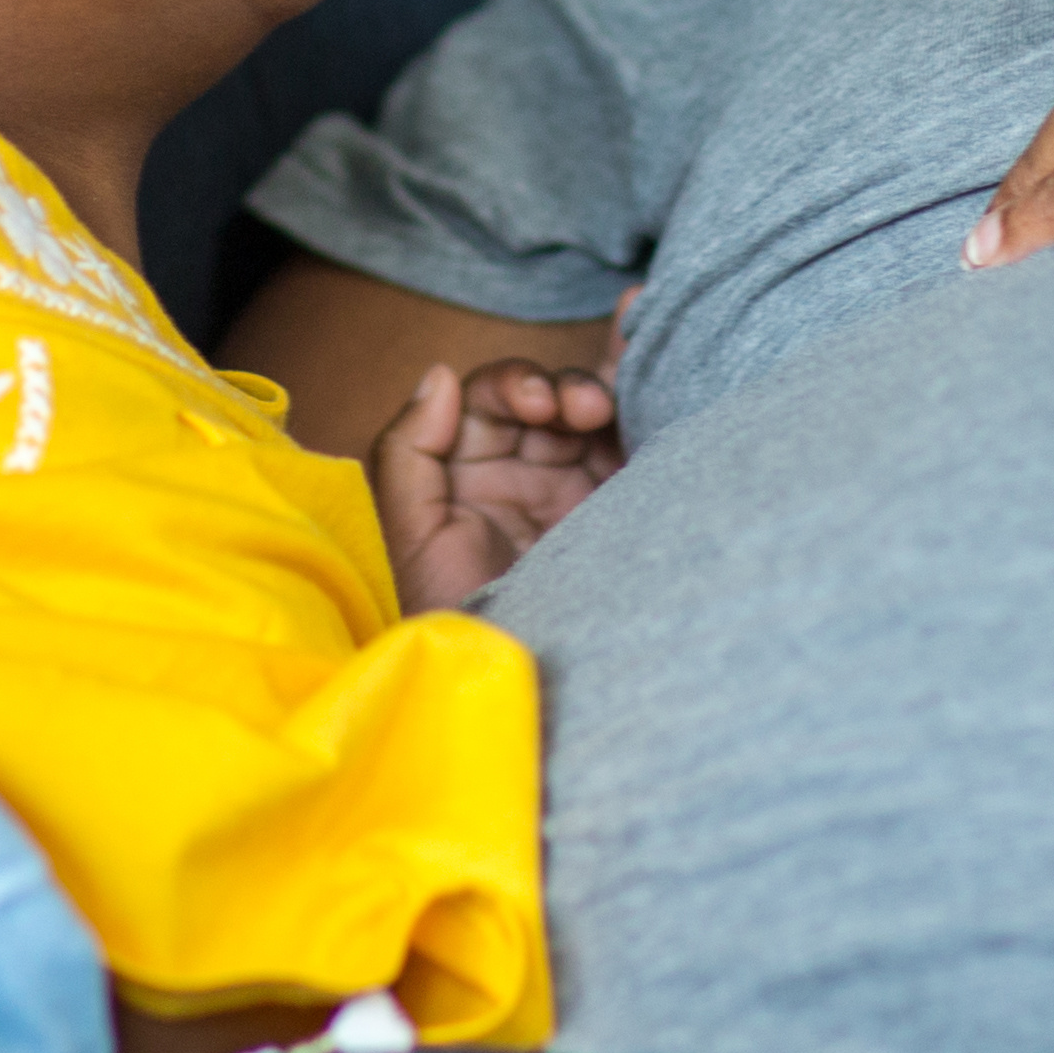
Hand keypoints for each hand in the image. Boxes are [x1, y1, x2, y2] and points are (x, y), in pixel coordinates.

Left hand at [371, 356, 624, 609]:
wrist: (528, 678)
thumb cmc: (460, 615)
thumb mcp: (414, 536)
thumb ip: (410, 450)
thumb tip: (440, 375)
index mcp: (467, 472)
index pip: (488, 402)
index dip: (512, 385)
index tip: (536, 403)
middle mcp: (520, 472)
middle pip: (542, 397)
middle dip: (559, 390)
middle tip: (581, 410)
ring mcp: (573, 487)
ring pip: (587, 413)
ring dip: (596, 396)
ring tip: (602, 413)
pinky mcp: (620, 504)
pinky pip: (630, 442)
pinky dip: (639, 402)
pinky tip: (643, 378)